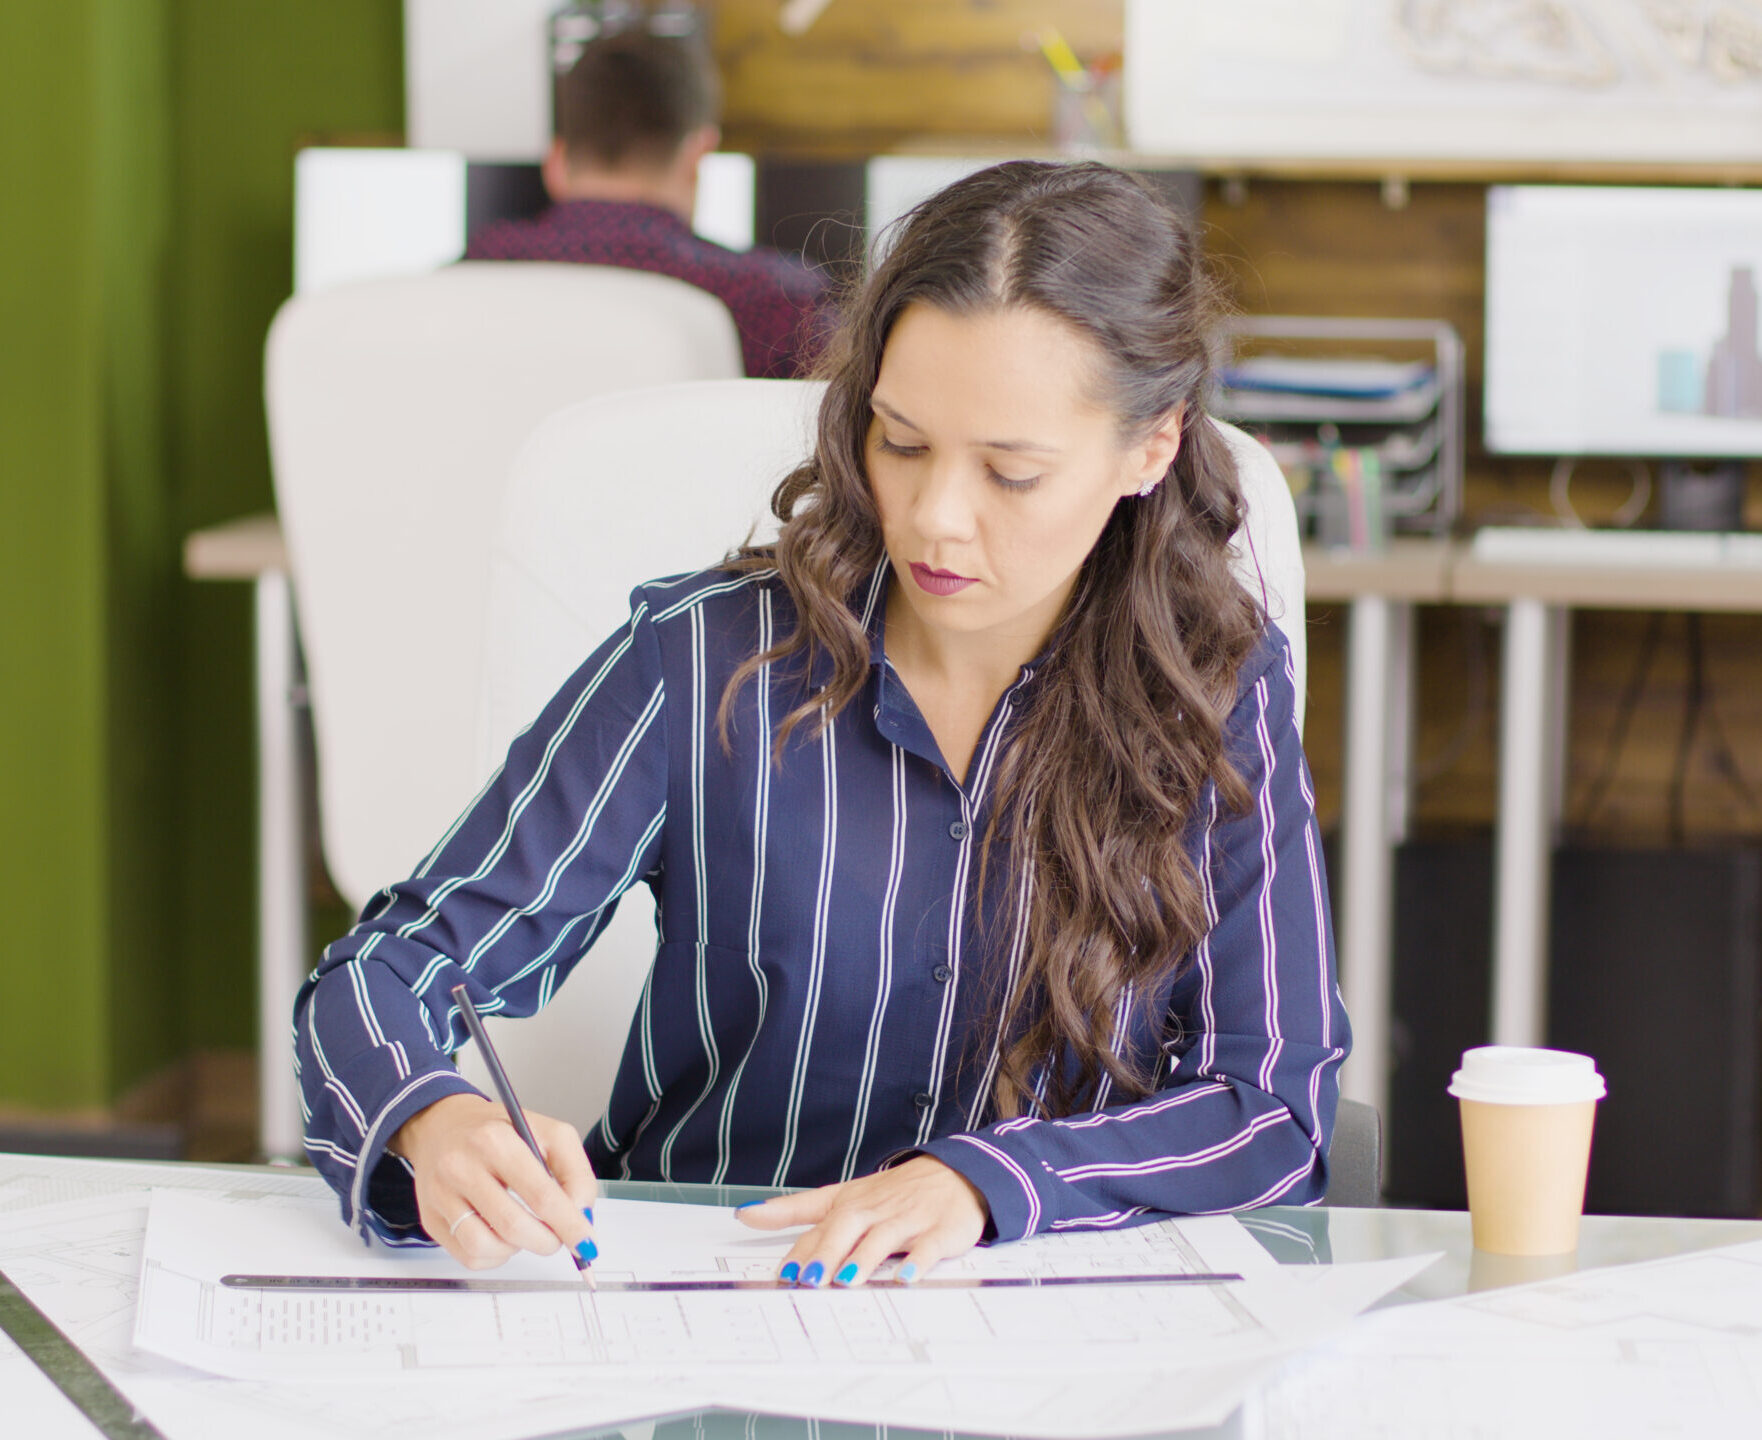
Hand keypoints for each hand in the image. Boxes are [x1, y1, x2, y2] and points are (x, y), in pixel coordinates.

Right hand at [390, 1093, 598, 1269]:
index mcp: (495, 1140)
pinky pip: (469, 1257)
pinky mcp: (431, 1219)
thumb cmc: (498, 1131)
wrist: (443, 1126)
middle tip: (559, 1238)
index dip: (569, 1224)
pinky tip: (501, 1233)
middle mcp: (461, 1168)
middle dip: (547, 1241)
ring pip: (486, 1248)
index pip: (540, 1194)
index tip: (586, 1242)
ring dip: (518, 1249)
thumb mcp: (546, 1132)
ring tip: (525, 1229)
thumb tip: (581, 1215)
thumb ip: (574, 1171)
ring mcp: (441, 1196)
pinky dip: (495, 1255)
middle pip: (513, 1226)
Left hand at [735, 1155, 987, 1286]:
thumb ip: (795, 1209)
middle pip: (848, 1225)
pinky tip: (906, 1278)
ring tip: (846, 1280)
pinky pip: (929, 1247)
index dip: (801, 1248)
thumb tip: (746, 1214)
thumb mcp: (843, 1195)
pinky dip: (918, 1262)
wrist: (956, 1173)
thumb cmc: (892, 1193)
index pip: (820, 1223)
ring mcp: (909, 1219)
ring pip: (883, 1236)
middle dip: (828, 1252)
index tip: (781, 1273)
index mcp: (851, 1202)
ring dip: (865, 1258)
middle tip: (810, 1280)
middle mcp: (876, 1209)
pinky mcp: (941, 1230)